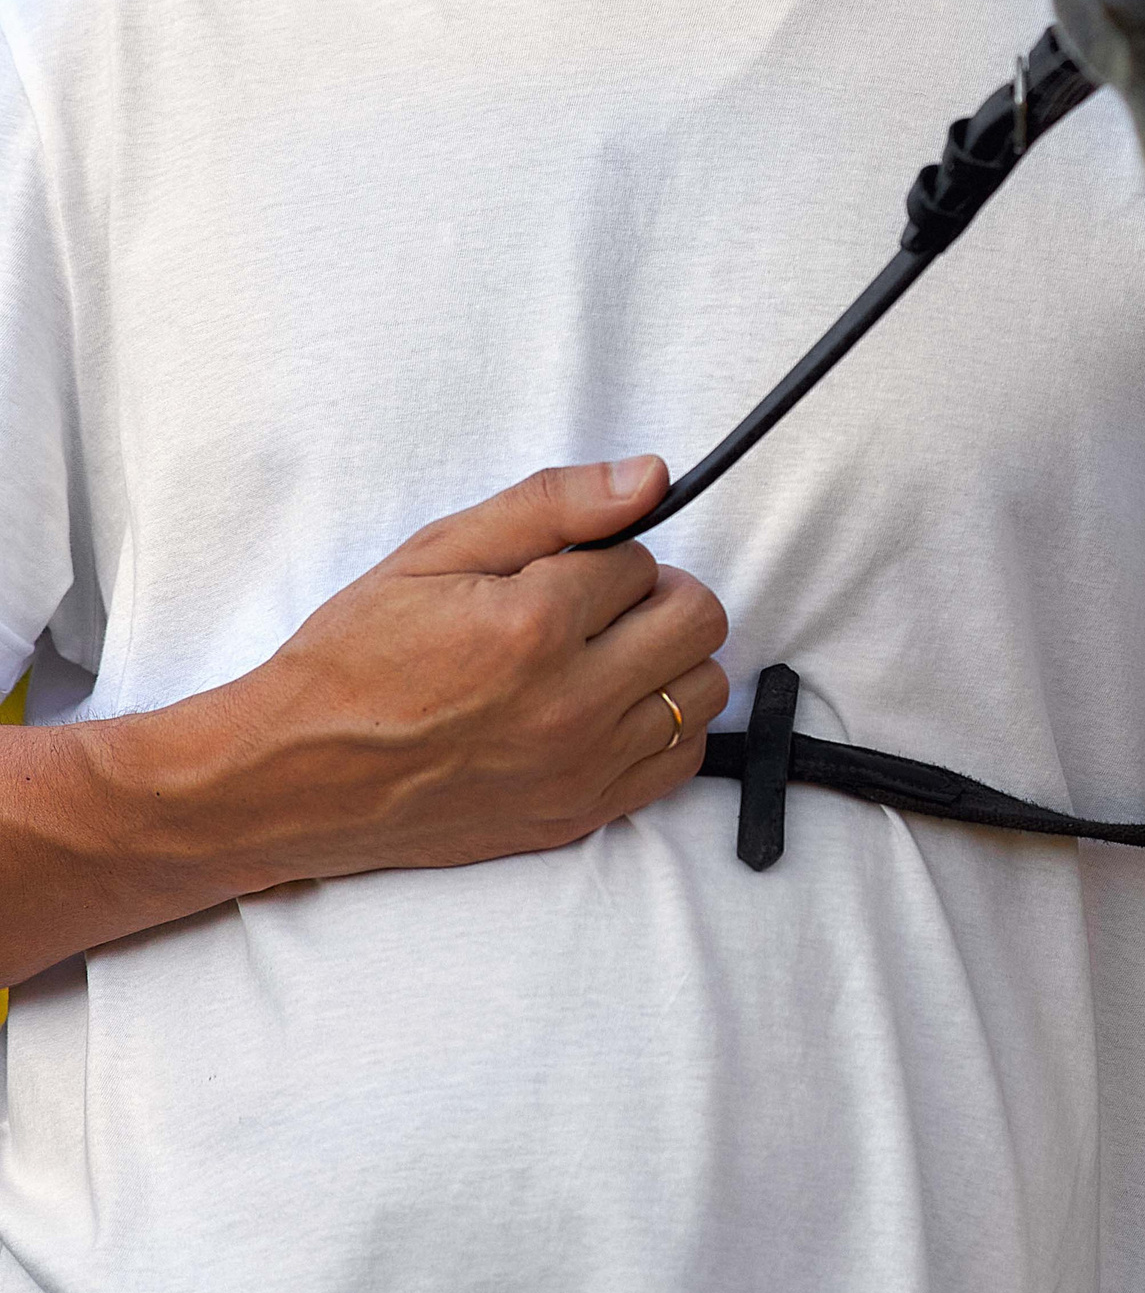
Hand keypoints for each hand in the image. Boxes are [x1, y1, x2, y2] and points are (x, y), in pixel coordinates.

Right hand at [236, 457, 728, 882]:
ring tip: (600, 656)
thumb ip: (552, 505)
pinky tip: (606, 708)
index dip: (602, 554)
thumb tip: (650, 477)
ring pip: (702, 689)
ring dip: (667, 659)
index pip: (642, 558)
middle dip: (655, 594)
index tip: (557, 572)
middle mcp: (571, 704)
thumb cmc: (354, 660)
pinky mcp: (579, 815)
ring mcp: (581, 768)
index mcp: (533, 626)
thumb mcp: (435, 553)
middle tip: (595, 605)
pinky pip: (679, 759)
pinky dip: (662, 725)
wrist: (295, 779)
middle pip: (697, 619)